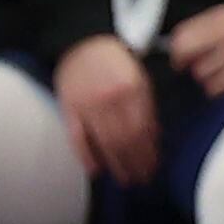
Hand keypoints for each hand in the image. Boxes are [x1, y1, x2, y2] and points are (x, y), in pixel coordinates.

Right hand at [53, 33, 159, 184]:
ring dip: (116, 164)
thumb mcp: (139, 76)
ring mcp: (88, 106)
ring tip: (125, 179)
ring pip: (105, 142)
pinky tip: (95, 171)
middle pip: (126, 139)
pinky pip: (78, 138)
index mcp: (132, 89)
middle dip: (136, 162)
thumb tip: (154, 136)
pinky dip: (86, 156)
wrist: (81, 43)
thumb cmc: (114, 61)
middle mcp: (111, 99)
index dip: (149, 150)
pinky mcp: (69, 109)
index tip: (154, 166)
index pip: (143, 128)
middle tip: (142, 179)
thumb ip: (146, 104)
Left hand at [167, 0, 223, 95]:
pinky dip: (220, 88)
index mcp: (220, 19)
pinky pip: (219, 88)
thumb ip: (208, 26)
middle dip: (188, 65)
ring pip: (201, 75)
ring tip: (222, 71)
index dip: (176, 50)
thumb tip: (183, 42)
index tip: (180, 57)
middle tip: (196, 66)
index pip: (180, 37)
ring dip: (206, 77)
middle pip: (186, 58)